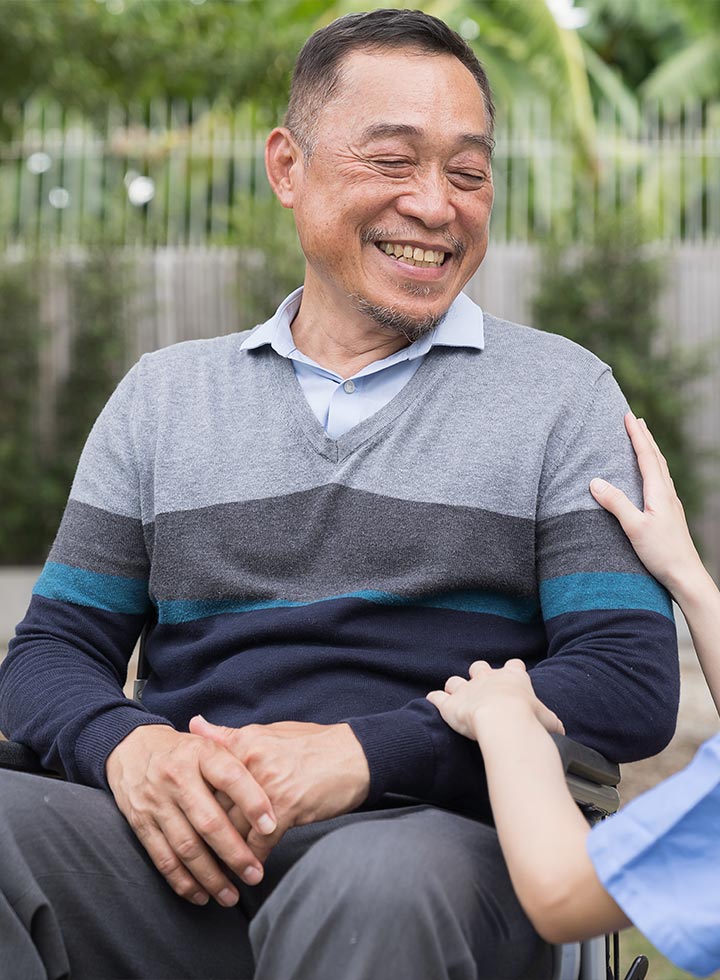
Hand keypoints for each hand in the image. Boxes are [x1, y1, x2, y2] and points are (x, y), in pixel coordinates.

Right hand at [105, 725, 276, 906]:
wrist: (131, 746)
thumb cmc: (184, 750)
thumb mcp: (210, 743)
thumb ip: (238, 761)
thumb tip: (274, 785)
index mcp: (201, 753)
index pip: (230, 777)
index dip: (253, 802)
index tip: (272, 826)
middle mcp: (177, 777)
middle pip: (209, 821)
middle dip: (235, 854)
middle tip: (255, 874)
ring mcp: (157, 802)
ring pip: (187, 847)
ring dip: (211, 877)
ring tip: (232, 896)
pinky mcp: (141, 823)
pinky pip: (163, 858)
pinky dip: (182, 881)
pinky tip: (201, 895)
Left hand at [189, 717, 370, 862]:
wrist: (356, 755)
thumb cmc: (313, 744)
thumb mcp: (269, 732)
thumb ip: (229, 736)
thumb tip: (195, 723)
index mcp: (244, 742)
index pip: (206, 776)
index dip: (195, 801)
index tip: (182, 818)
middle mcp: (251, 762)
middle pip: (215, 804)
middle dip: (206, 832)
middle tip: (194, 854)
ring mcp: (268, 786)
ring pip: (232, 827)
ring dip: (225, 852)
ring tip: (217, 870)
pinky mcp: (287, 808)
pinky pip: (259, 842)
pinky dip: (253, 859)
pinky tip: (251, 868)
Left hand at [427, 660, 564, 740]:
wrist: (503, 721)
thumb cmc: (528, 719)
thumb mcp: (548, 720)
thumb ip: (551, 722)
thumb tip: (561, 731)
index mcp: (514, 678)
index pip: (514, 665)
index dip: (513, 670)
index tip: (514, 676)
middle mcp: (488, 678)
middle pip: (480, 666)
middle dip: (480, 675)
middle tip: (482, 689)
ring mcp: (467, 689)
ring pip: (455, 681)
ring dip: (456, 688)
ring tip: (458, 698)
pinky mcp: (449, 703)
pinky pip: (437, 696)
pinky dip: (435, 699)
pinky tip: (433, 701)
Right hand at [589, 413, 703, 596]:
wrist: (685, 575)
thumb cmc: (661, 553)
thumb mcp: (634, 528)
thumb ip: (616, 503)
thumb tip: (595, 481)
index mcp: (659, 492)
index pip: (646, 456)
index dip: (636, 436)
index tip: (628, 416)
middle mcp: (667, 494)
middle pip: (656, 458)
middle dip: (645, 437)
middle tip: (635, 420)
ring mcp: (670, 504)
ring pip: (660, 469)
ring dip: (650, 451)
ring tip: (643, 440)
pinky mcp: (669, 514)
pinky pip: (660, 481)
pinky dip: (653, 468)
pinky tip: (650, 476)